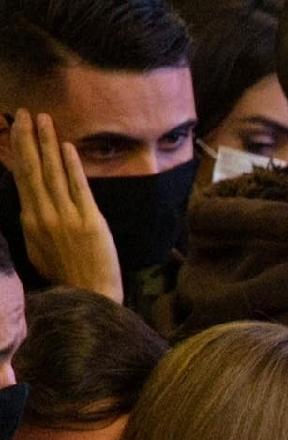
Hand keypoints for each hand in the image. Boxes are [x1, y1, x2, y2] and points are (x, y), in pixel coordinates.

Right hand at [9, 112, 123, 301]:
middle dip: (27, 139)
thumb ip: (35, 224)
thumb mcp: (38, 248)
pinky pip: (78, 188)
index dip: (17, 152)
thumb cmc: (65, 275)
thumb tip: (30, 204)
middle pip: (31, 169)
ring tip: (44, 119)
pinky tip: (67, 147)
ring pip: (52, 173)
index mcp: (30, 221)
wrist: (89, 296)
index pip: (21, 178)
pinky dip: (71, 167)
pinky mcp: (90, 221)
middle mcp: (44, 215)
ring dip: (47, 144)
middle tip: (25, 113)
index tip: (14, 129)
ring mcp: (66, 217)